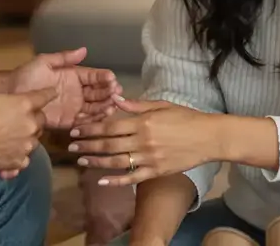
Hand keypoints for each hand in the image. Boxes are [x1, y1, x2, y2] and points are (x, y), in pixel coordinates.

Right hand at [0, 56, 56, 177]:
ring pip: (35, 139)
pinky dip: (20, 154)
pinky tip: (9, 152)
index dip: (48, 93)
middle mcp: (29, 124)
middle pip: (42, 119)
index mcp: (23, 105)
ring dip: (28, 136)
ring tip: (14, 135)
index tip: (52, 92)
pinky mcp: (20, 161)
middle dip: (35, 117)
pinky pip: (26, 157)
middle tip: (22, 117)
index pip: (44, 96)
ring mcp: (26, 145)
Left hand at [9, 47, 121, 129]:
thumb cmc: (26, 77)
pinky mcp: (68, 121)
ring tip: (112, 105)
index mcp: (73, 76)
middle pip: (98, 92)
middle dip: (108, 92)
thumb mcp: (44, 62)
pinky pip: (85, 121)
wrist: (11, 96)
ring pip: (95, 107)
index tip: (112, 79)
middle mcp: (77, 92)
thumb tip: (84, 50)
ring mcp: (74, 107)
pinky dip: (95, 119)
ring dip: (105, 106)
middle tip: (116, 93)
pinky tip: (102, 116)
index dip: (103, 77)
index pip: (93, 76)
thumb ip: (64, 58)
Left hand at [68, 97, 219, 186]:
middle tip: (71, 145)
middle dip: (87, 144)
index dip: (91, 128)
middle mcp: (143, 140)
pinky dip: (116, 180)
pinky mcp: (156, 171)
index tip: (76, 129)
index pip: (110, 125)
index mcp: (143, 122)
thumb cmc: (186, 118)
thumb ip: (136, 105)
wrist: (209, 137)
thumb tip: (115, 99)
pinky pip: (133, 178)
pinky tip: (101, 181)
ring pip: (116, 161)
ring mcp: (149, 158)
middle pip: (109, 144)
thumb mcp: (161, 105)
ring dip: (96, 162)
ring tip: (81, 161)